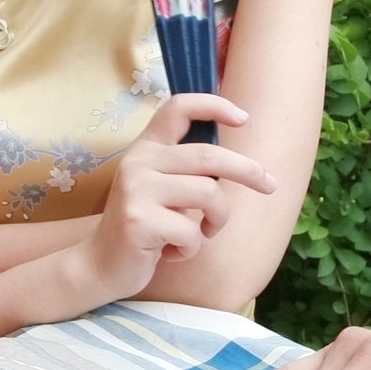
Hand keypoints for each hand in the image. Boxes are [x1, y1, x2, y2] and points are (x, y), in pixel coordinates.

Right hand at [77, 93, 274, 302]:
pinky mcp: (139, 221)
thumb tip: (241, 163)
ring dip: (217, 220)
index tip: (244, 118)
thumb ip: (187, 170)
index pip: (177, 109)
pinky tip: (171, 252)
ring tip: (203, 233)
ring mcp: (136, 190)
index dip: (213, 105)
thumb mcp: (161, 188)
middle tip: (270, 185)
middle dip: (248, 170)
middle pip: (209, 155)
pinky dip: (192, 248)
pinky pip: (192, 232)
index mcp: (146, 148)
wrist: (100, 264)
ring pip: (209, 194)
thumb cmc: (143, 226)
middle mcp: (139, 162)